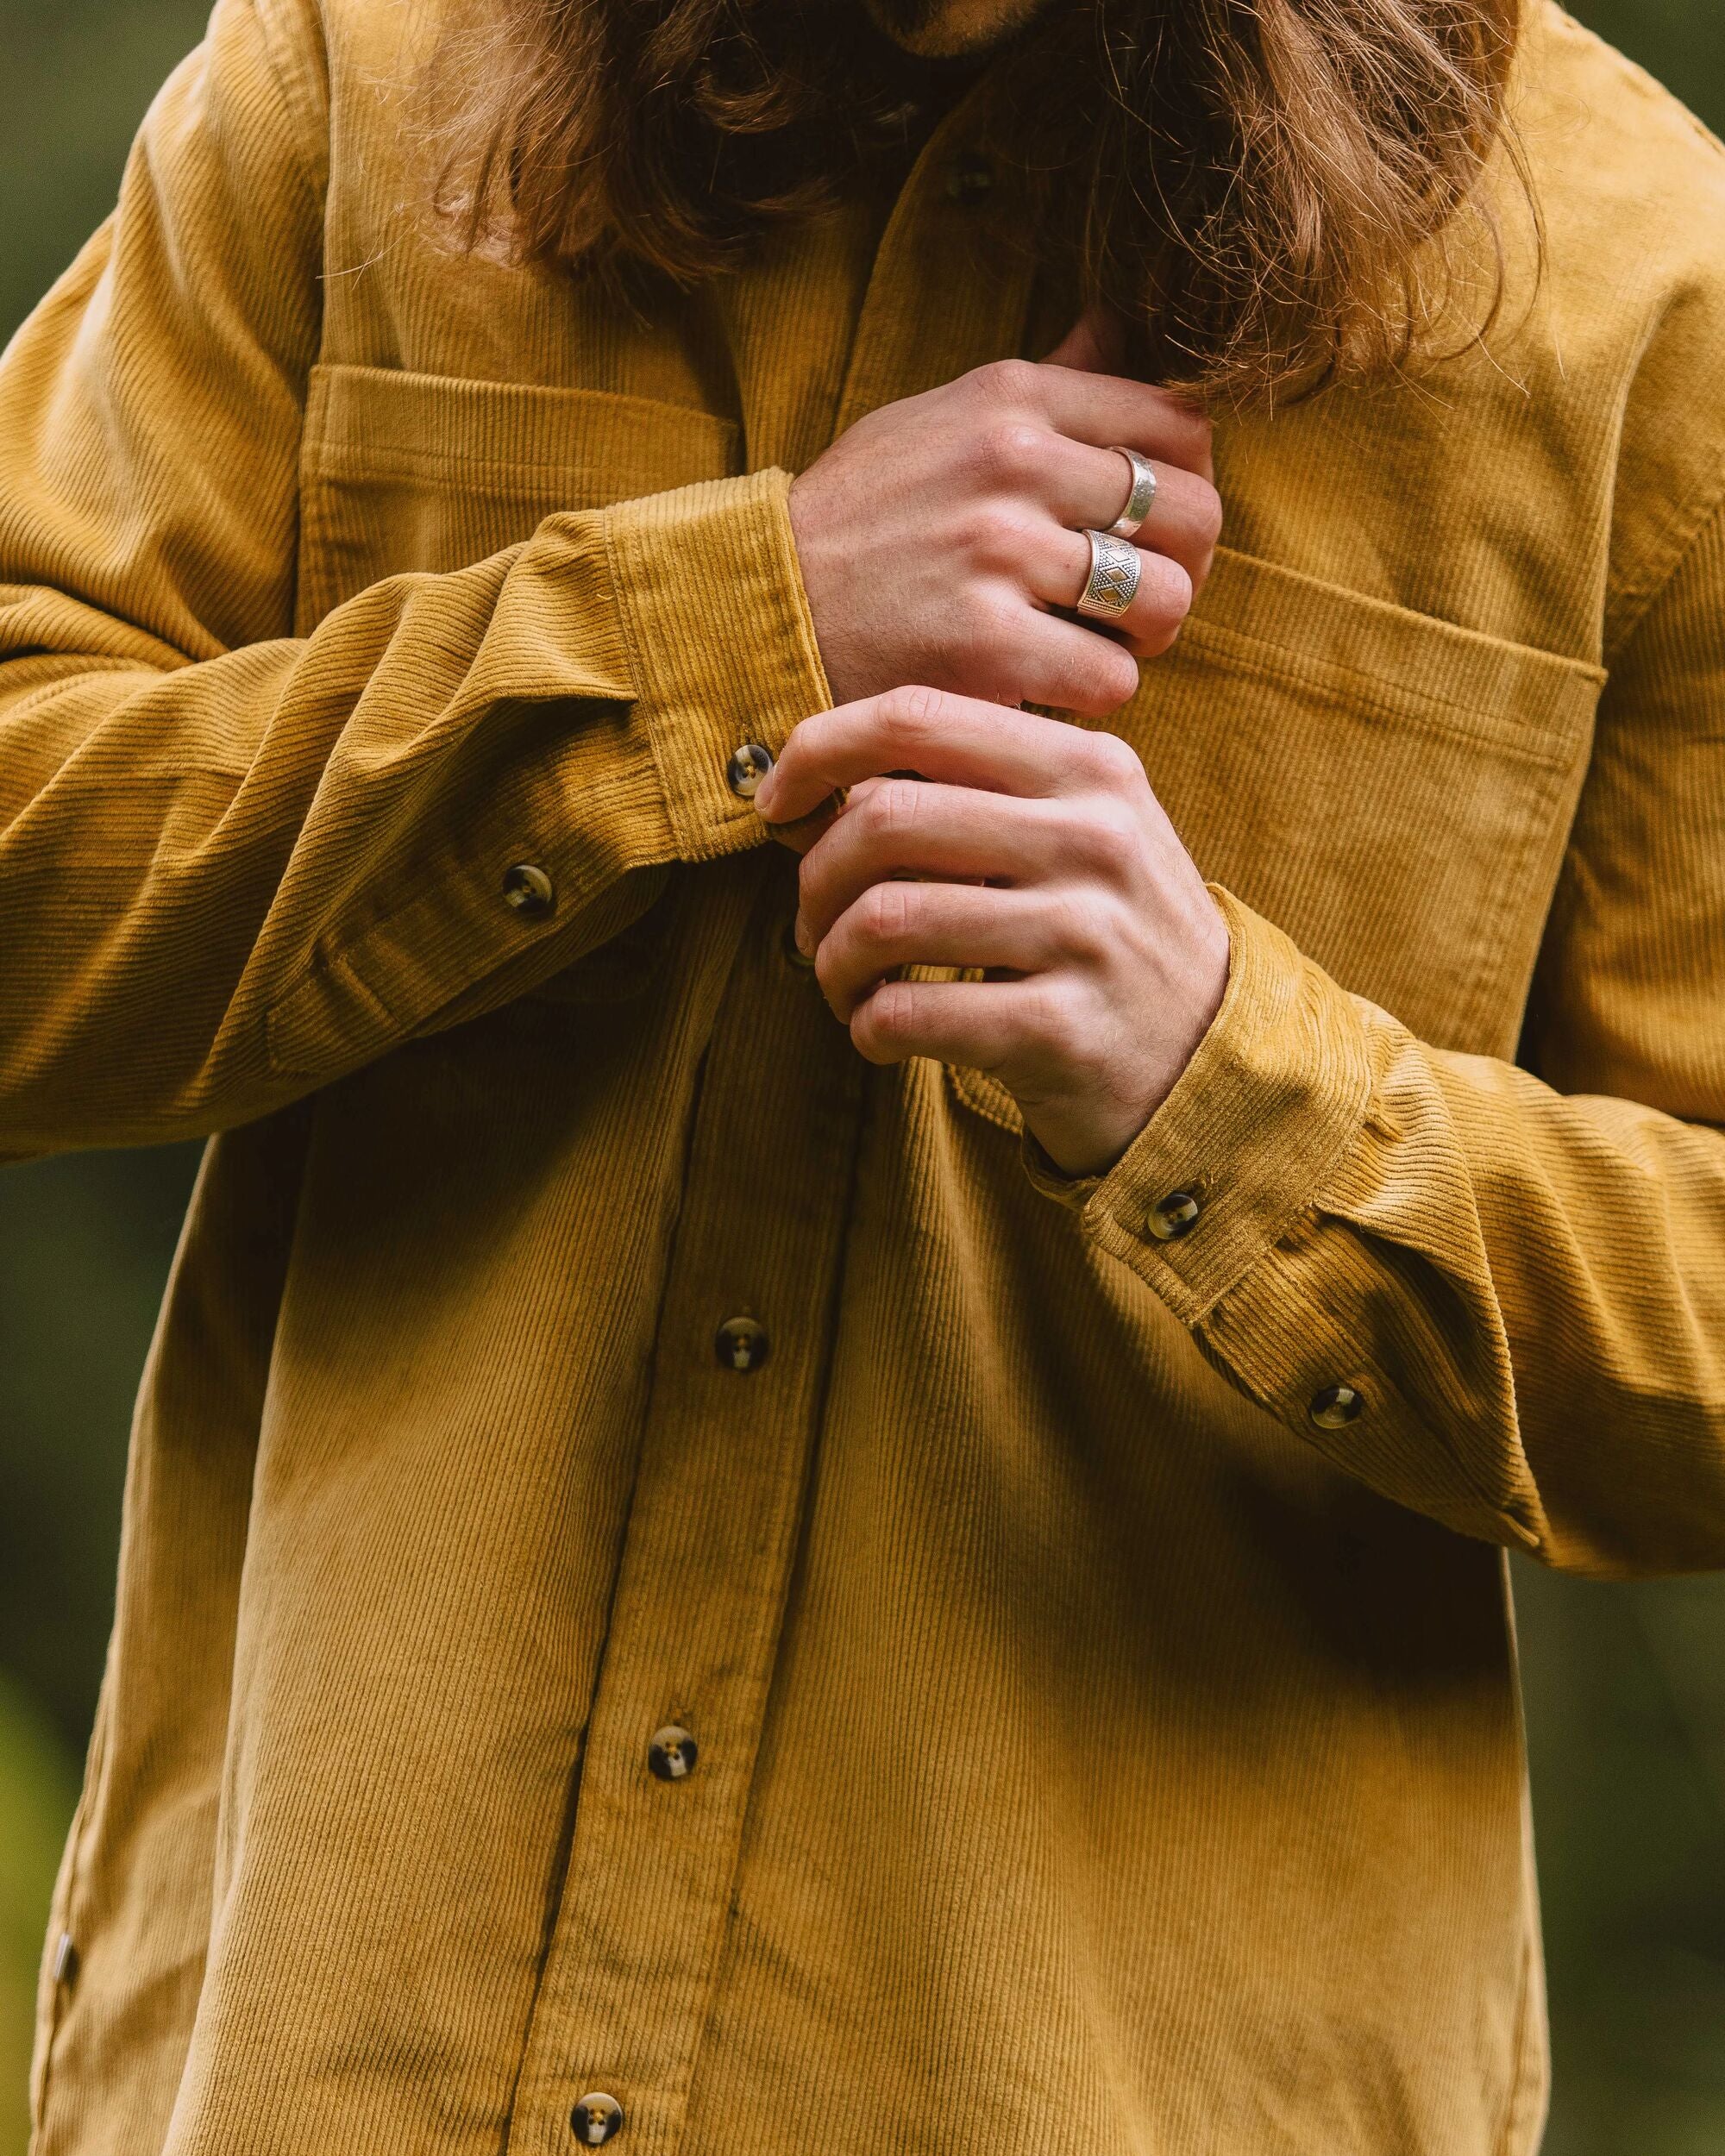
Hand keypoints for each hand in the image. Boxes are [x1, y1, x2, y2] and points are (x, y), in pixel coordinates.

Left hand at [752, 685, 1230, 1177]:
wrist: (1209, 1060)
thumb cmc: (1108, 935)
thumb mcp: (1080, 834)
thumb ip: (980, 790)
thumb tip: (829, 781)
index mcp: (1088, 769)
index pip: (918, 717)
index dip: (818, 749)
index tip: (776, 802)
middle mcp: (1093, 839)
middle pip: (884, 819)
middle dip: (815, 877)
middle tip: (812, 926)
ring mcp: (1084, 934)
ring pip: (885, 919)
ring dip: (833, 964)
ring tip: (843, 987)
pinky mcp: (1062, 1029)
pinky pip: (909, 1015)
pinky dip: (867, 1027)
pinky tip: (878, 1033)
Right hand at [787, 313, 1220, 717]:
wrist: (763, 603)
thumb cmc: (864, 518)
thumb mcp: (941, 418)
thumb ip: (1045, 381)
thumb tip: (1119, 319)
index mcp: (1013, 397)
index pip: (1181, 425)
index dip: (1193, 486)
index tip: (1156, 527)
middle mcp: (1014, 463)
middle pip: (1194, 515)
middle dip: (1183, 569)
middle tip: (1138, 599)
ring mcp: (1000, 556)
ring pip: (1162, 603)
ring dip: (1143, 640)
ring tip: (1094, 643)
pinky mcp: (987, 649)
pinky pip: (1108, 679)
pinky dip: (1088, 694)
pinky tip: (1044, 685)